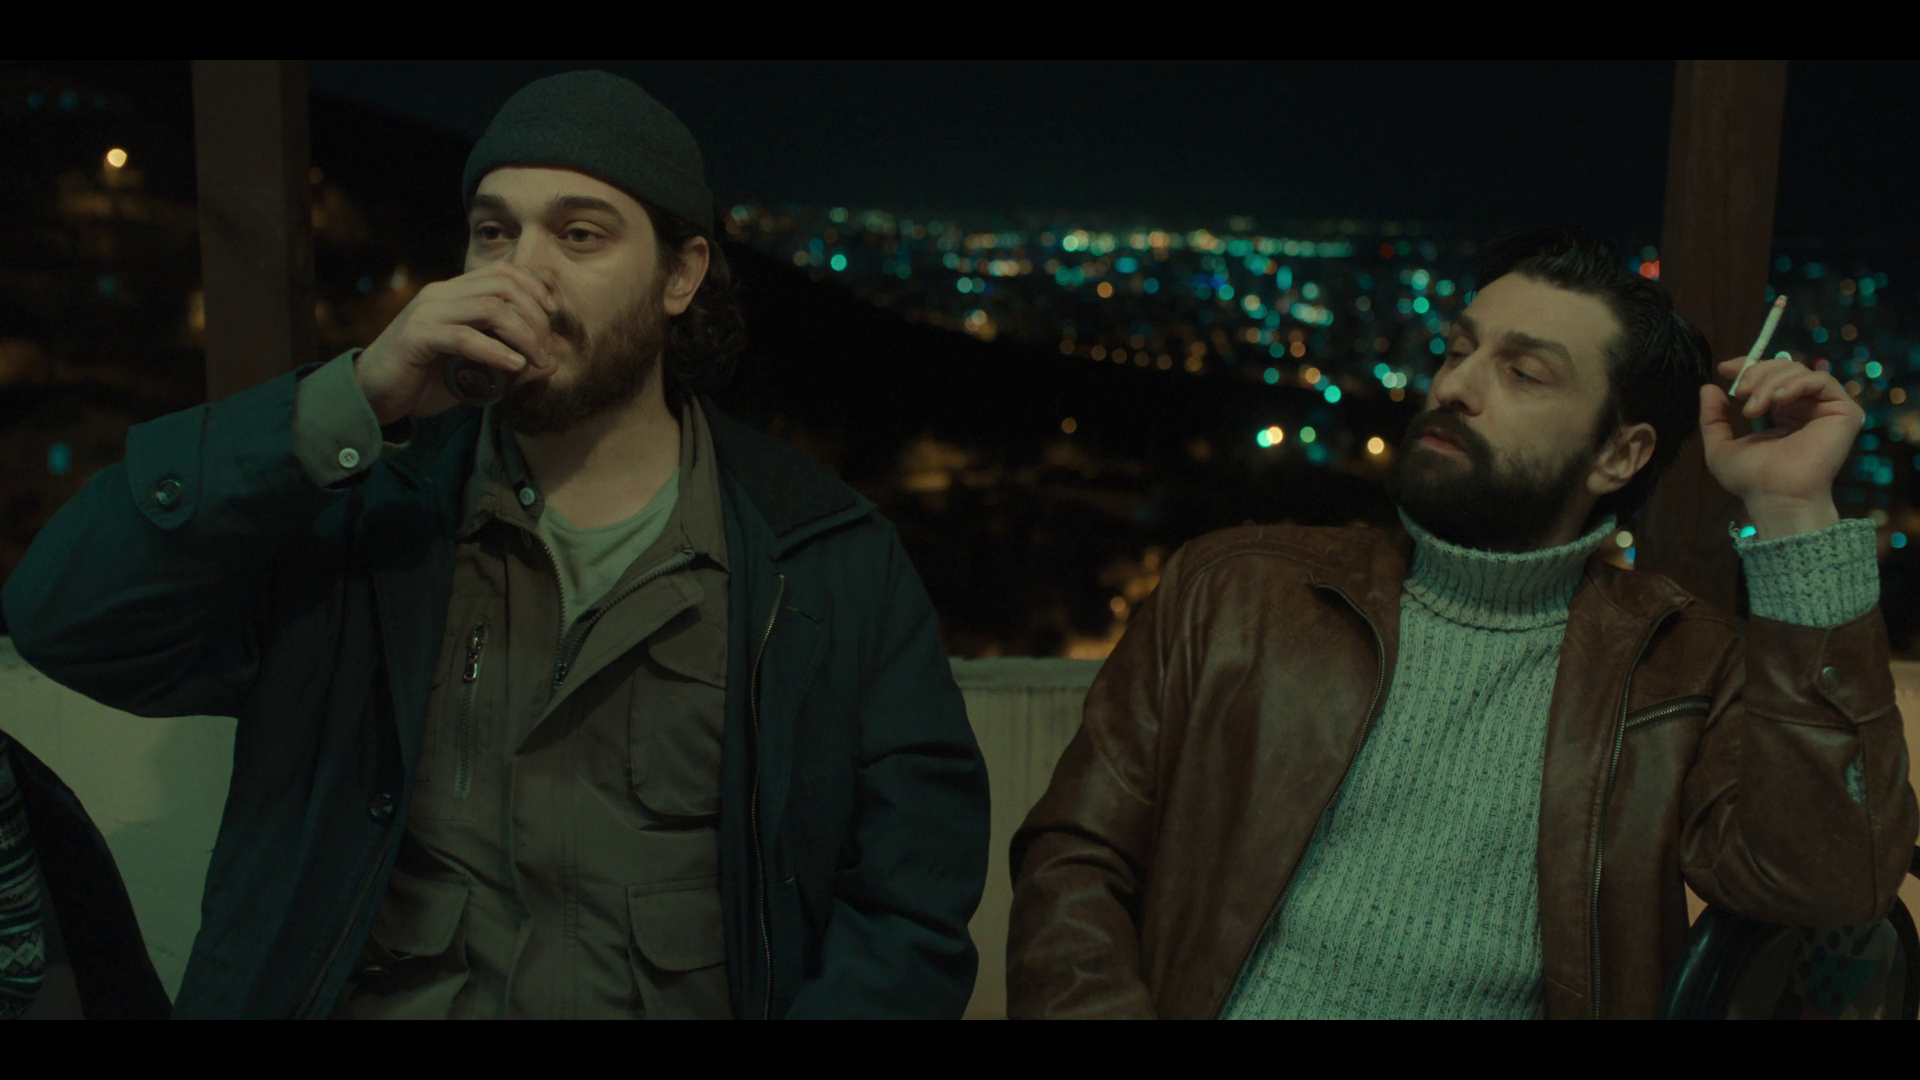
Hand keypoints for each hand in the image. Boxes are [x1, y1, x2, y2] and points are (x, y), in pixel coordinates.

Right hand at [353, 264, 560, 425]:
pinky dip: (495, 351)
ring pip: (491, 307)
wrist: (375, 393)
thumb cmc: (427, 379)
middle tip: (547, 350)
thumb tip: (552, 364)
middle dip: (536, 317)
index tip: (555, 316)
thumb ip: (512, 362)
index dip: (536, 288)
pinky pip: (464, 336)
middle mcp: (442, 294)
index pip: (505, 272)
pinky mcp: (417, 336)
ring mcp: (428, 312)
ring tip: (535, 360)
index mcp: (455, 292)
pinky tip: (514, 366)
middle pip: (505, 286)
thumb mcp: (478, 369)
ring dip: (523, 334)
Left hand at [1700, 356, 1861, 538]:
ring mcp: (1826, 410)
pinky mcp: (1844, 412)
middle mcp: (1806, 408)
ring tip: (1754, 409)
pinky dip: (1796, 383)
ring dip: (1770, 383)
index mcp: (1784, 414)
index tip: (1725, 369)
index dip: (1748, 366)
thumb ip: (1713, 418)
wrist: (1776, 496)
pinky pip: (1822, 380)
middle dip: (1757, 374)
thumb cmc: (1751, 479)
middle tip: (1739, 393)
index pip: (1771, 377)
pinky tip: (1778, 400)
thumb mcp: (1719, 446)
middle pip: (1785, 368)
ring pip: (1799, 371)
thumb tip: (1708, 387)